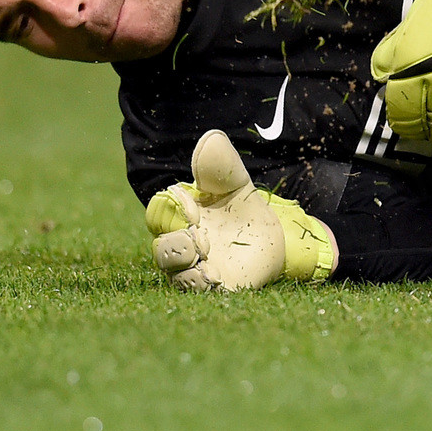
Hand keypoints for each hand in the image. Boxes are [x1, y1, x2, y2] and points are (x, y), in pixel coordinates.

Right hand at [144, 129, 337, 290]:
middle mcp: (180, 244)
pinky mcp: (214, 286)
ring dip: (186, 266)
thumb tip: (211, 139)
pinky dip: (202, 284)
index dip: (170, 209)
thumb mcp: (235, 181)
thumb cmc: (242, 206)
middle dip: (175, 245)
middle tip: (200, 236)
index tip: (191, 202)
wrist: (273, 234)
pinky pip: (198, 291)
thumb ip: (221, 164)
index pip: (159, 213)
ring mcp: (195, 267)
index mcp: (179, 216)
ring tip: (207, 255)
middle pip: (161, 250)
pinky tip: (214, 274)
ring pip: (175, 274)